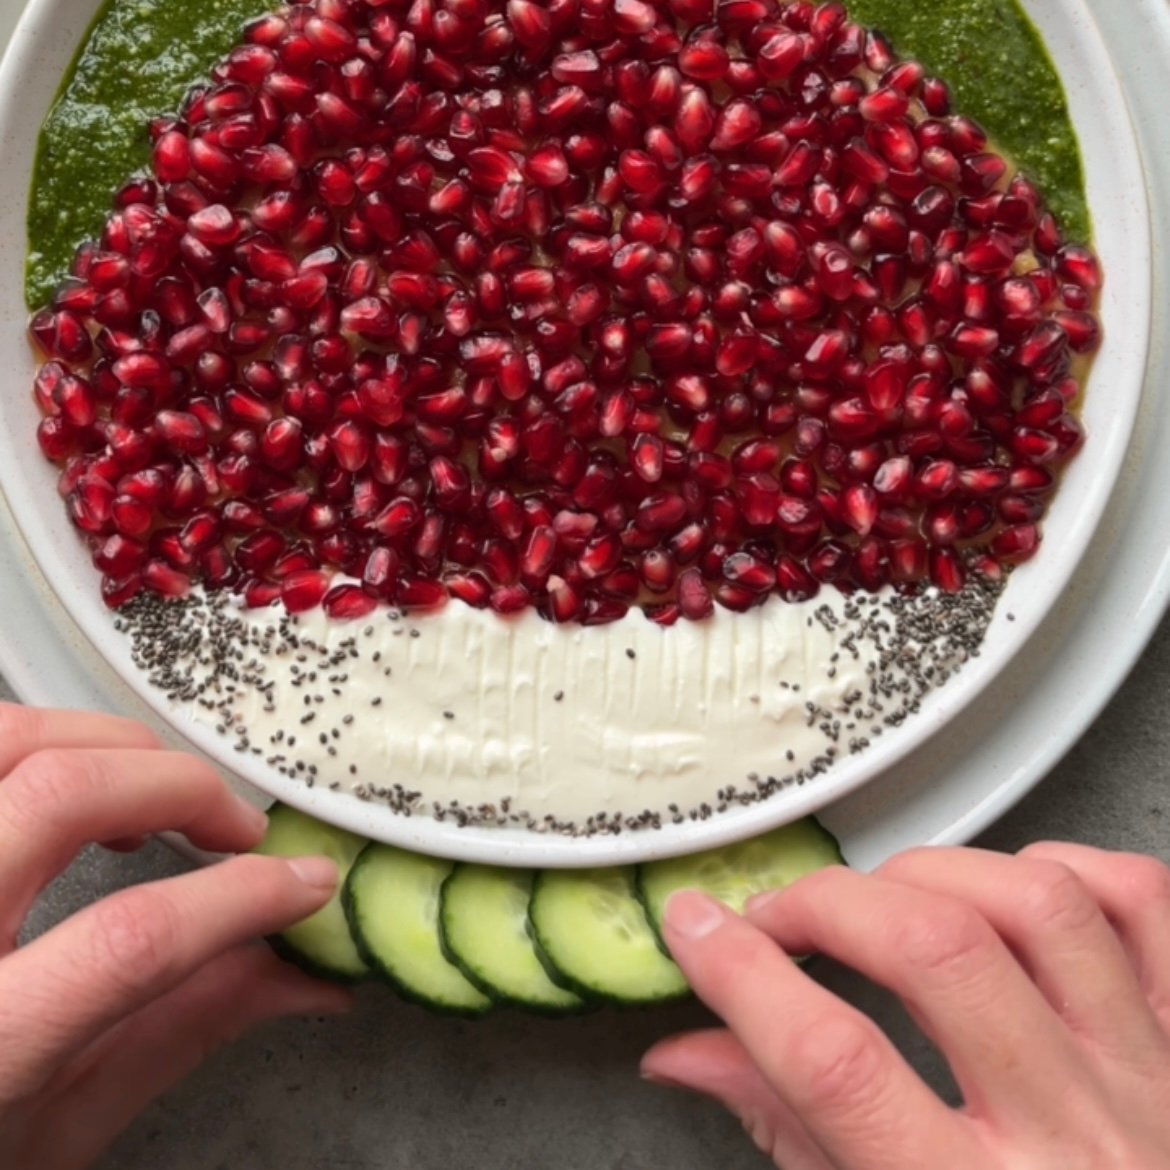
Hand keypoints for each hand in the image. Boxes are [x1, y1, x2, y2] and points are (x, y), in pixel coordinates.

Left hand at [0, 703, 350, 1169]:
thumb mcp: (70, 1120)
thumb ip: (184, 1031)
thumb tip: (303, 972)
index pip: (127, 940)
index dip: (236, 896)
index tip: (303, 883)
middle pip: (61, 793)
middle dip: (180, 788)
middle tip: (235, 828)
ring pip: (12, 740)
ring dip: (110, 746)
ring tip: (160, 795)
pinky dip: (49, 741)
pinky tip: (86, 791)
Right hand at [643, 844, 1169, 1168]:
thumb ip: (787, 1133)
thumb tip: (686, 1052)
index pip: (836, 1064)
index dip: (745, 977)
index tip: (696, 928)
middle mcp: (1072, 1136)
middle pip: (936, 954)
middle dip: (827, 904)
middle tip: (779, 914)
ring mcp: (1147, 1076)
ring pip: (1038, 907)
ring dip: (935, 873)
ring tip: (884, 895)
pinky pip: (1141, 903)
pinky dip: (1066, 865)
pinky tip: (1005, 885)